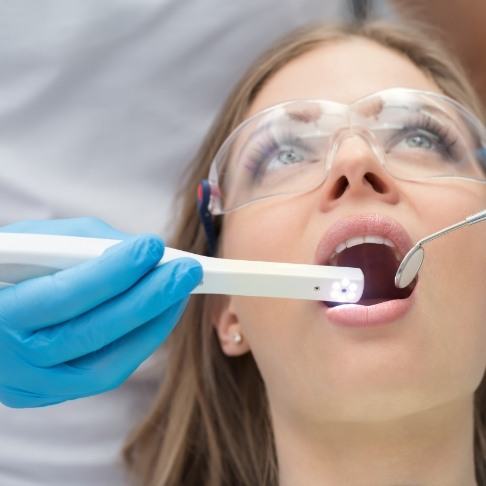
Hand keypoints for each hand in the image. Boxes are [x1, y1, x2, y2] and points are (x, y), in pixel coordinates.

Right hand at [0, 217, 201, 406]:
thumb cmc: (11, 268)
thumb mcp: (33, 244)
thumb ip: (85, 245)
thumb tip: (143, 253)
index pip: (60, 297)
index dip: (111, 272)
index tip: (153, 246)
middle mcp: (10, 361)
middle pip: (90, 334)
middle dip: (147, 298)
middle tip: (186, 270)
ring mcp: (32, 384)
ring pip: (105, 364)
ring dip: (153, 323)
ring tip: (181, 290)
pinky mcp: (52, 391)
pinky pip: (106, 372)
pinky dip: (139, 342)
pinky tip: (162, 314)